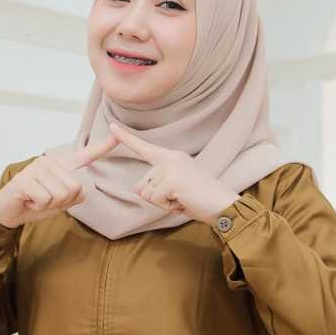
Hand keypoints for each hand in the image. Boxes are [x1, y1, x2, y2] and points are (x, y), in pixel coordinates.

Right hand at [0, 134, 119, 227]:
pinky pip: (45, 199)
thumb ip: (73, 193)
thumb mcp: (60, 200)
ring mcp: (37, 168)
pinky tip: (28, 201)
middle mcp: (50, 161)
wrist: (9, 211)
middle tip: (46, 199)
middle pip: (75, 187)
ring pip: (61, 194)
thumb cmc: (36, 203)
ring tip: (37, 199)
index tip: (117, 134)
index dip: (103, 147)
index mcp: (61, 165)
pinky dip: (38, 206)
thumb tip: (80, 188)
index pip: (86, 155)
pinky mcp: (25, 179)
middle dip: (63, 202)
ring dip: (50, 205)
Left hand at [109, 121, 237, 224]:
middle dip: (157, 199)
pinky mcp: (172, 180)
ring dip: (163, 204)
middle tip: (181, 197)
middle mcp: (170, 158)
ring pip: (148, 194)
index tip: (111, 127)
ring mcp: (171, 168)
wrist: (223, 205)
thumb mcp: (175, 190)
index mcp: (172, 157)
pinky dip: (168, 207)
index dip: (126, 138)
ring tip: (184, 199)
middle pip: (142, 185)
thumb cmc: (201, 200)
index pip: (144, 148)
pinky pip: (156, 200)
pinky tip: (184, 202)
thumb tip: (138, 188)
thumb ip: (157, 185)